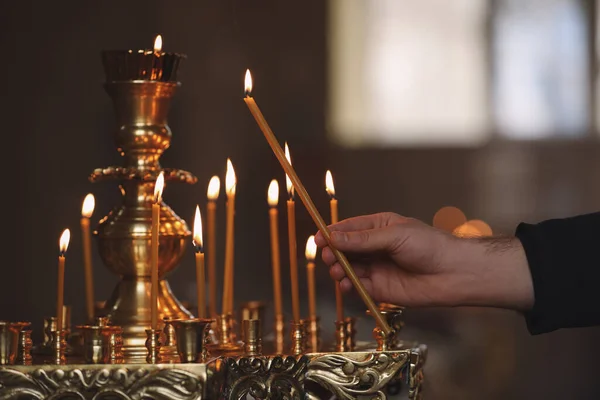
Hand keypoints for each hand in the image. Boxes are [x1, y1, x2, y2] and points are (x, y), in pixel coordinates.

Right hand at [315, 212, 533, 309]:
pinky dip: (348, 286)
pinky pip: (358, 287)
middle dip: (333, 253)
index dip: (332, 233)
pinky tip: (346, 284)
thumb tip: (334, 237)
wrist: (453, 274)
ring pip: (348, 268)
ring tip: (338, 272)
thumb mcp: (394, 235)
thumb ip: (363, 239)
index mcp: (379, 227)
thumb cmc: (430, 246)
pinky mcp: (380, 289)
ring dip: (339, 270)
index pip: (349, 228)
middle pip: (345, 249)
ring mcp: (377, 268)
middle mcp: (375, 248)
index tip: (318, 238)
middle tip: (328, 257)